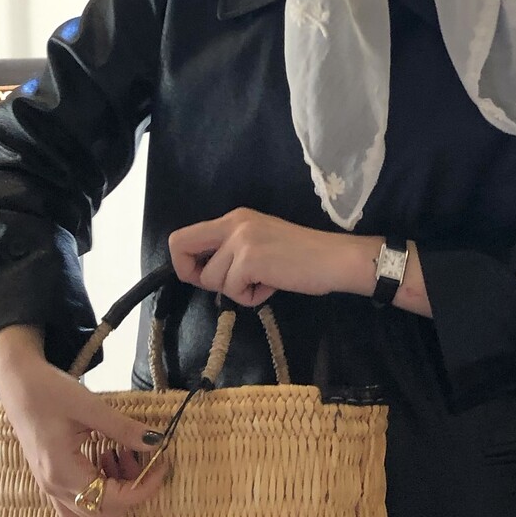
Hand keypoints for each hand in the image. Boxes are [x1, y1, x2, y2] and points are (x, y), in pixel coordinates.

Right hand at [0, 327, 170, 516]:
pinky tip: (102, 458)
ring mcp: (49, 486)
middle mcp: (54, 488)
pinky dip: (97, 487)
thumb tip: (157, 443)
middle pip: (104, 514)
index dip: (144, 488)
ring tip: (119, 453)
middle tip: (140, 458)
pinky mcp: (49, 479)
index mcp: (63, 472)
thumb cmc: (48, 390)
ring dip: (113, 490)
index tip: (161, 464)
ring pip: (91, 510)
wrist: (16, 382)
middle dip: (131, 491)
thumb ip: (123, 429)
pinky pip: (78, 501)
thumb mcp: (90, 406)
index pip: (113, 501)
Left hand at [167, 208, 372, 307]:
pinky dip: (252, 298)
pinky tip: (272, 286)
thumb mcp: (259, 243)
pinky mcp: (250, 260)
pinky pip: (233, 292)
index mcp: (234, 218)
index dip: (186, 262)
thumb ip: (232, 251)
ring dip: (237, 290)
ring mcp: (241, 240)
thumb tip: (205, 273)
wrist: (334, 258)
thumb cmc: (302, 256)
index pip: (183, 236)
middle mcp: (232, 223)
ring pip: (211, 280)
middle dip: (195, 275)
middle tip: (228, 284)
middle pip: (181, 249)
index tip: (206, 276)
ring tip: (265, 281)